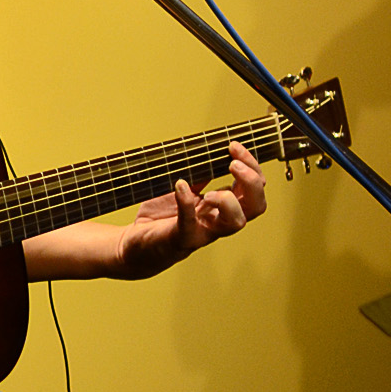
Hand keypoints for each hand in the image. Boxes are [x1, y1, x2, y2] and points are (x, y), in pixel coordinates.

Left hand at [116, 140, 267, 277]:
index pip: (253, 189)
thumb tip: (209, 151)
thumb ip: (198, 176)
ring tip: (211, 190)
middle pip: (256, 206)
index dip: (251, 167)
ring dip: (229, 201)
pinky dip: (186, 203)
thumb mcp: (181, 189)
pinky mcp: (182, 239)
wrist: (134, 245)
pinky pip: (190, 223)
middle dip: (252, 182)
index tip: (234, 146)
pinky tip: (179, 185)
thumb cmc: (160, 218)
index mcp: (222, 206)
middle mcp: (218, 220)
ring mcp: (203, 232)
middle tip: (233, 164)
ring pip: (236, 222)